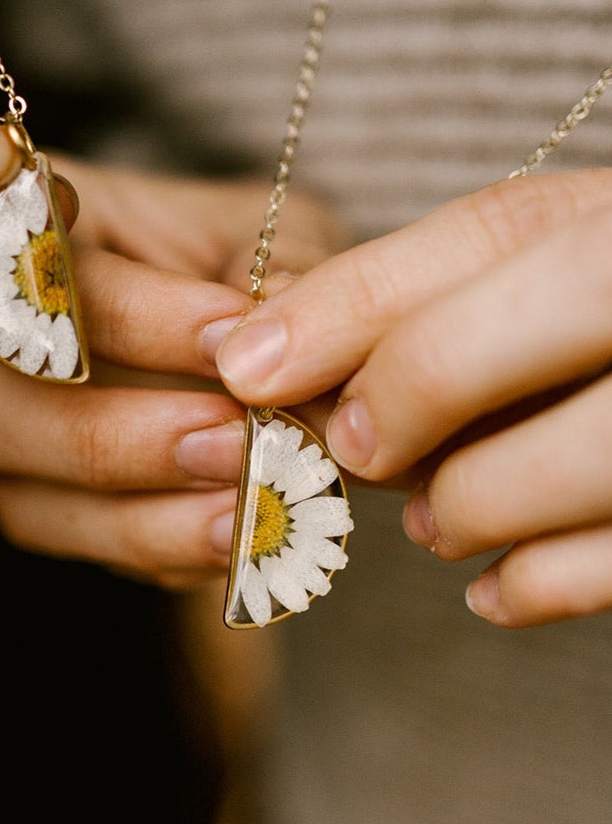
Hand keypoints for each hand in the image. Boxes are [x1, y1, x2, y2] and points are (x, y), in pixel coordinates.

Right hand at [0, 158, 343, 587]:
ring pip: (17, 499)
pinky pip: (77, 549)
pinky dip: (161, 552)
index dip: (134, 318)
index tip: (236, 337)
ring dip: (137, 516)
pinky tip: (239, 538)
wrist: (227, 325)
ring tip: (245, 505)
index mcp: (14, 245)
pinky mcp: (41, 503)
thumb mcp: (256, 231)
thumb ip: (268, 263)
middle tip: (225, 437)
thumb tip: (286, 316)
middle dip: (102, 434)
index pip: (37, 282)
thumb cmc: (225, 257)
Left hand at [216, 168, 611, 626]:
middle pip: (515, 346)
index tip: (246, 367)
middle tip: (355, 447)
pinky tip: (489, 583)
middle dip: (406, 398)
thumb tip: (253, 349)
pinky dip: (536, 585)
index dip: (348, 310)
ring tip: (430, 518)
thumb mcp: (524, 259)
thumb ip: (400, 290)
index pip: (487, 238)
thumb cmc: (594, 298)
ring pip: (577, 466)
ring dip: (464, 504)